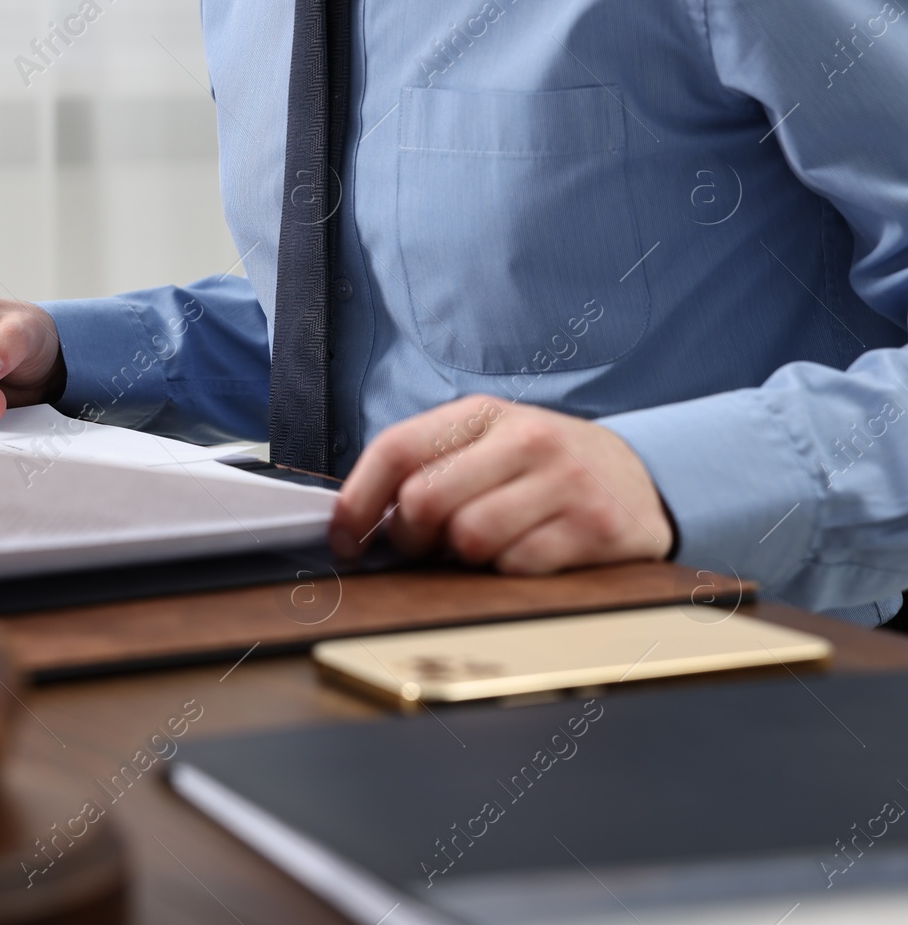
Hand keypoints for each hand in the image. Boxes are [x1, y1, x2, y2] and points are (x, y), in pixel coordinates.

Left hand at [328, 395, 672, 573]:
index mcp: (483, 415)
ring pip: (470, 540)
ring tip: (485, 545)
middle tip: (425, 546)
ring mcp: (566, 481)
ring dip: (465, 558)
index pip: (396, 449)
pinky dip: (511, 572)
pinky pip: (518, 568)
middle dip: (412, 538)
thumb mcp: (485, 447)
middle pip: (425, 501)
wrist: (642, 478)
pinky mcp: (599, 528)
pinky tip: (528, 554)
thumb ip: (426, 470)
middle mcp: (527, 439)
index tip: (344, 537)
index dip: (357, 500)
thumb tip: (356, 523)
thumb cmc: (542, 469)